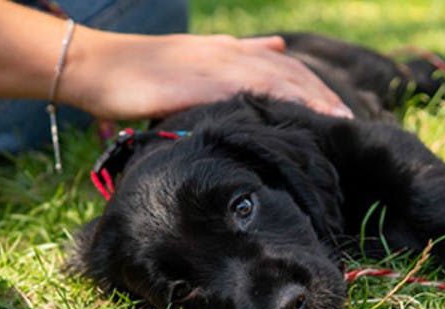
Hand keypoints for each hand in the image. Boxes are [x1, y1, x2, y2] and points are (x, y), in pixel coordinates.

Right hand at [61, 27, 353, 119]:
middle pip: (289, 71)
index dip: (312, 86)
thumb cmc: (136, 73)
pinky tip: (296, 116)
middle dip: (321, 95)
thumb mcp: (191, 64)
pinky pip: (249, 88)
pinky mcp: (202, 80)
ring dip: (310, 99)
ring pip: (277, 77)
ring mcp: (216, 64)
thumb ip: (231, 61)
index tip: (336, 110)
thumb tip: (274, 51)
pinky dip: (276, 100)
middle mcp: (227, 53)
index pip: (282, 66)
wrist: (96, 66)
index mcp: (226, 51)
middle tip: (348, 121)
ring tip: (335, 122)